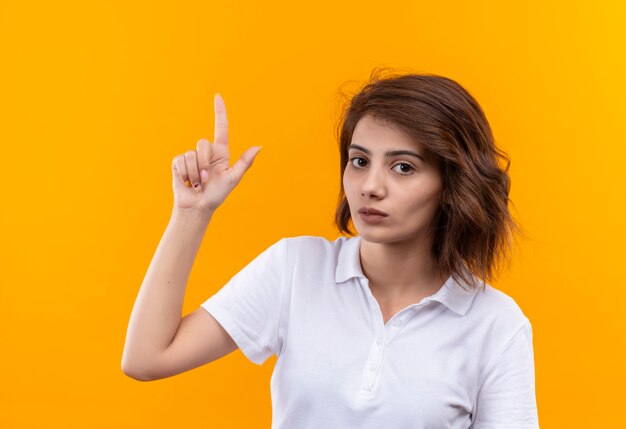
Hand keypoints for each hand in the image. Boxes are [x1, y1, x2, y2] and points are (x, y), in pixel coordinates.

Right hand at [171, 93, 261, 214]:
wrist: (197, 207)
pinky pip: (180, 160)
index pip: (221, 128)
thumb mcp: (233, 179)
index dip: (219, 112)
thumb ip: (244, 163)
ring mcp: (191, 157)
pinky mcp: (178, 163)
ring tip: (197, 184)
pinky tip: (187, 183)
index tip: (218, 96)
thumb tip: (259, 147)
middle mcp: (206, 152)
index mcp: (221, 153)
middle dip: (204, 163)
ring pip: (191, 154)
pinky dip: (185, 174)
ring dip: (195, 173)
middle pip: (203, 143)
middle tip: (206, 180)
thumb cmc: (217, 195)